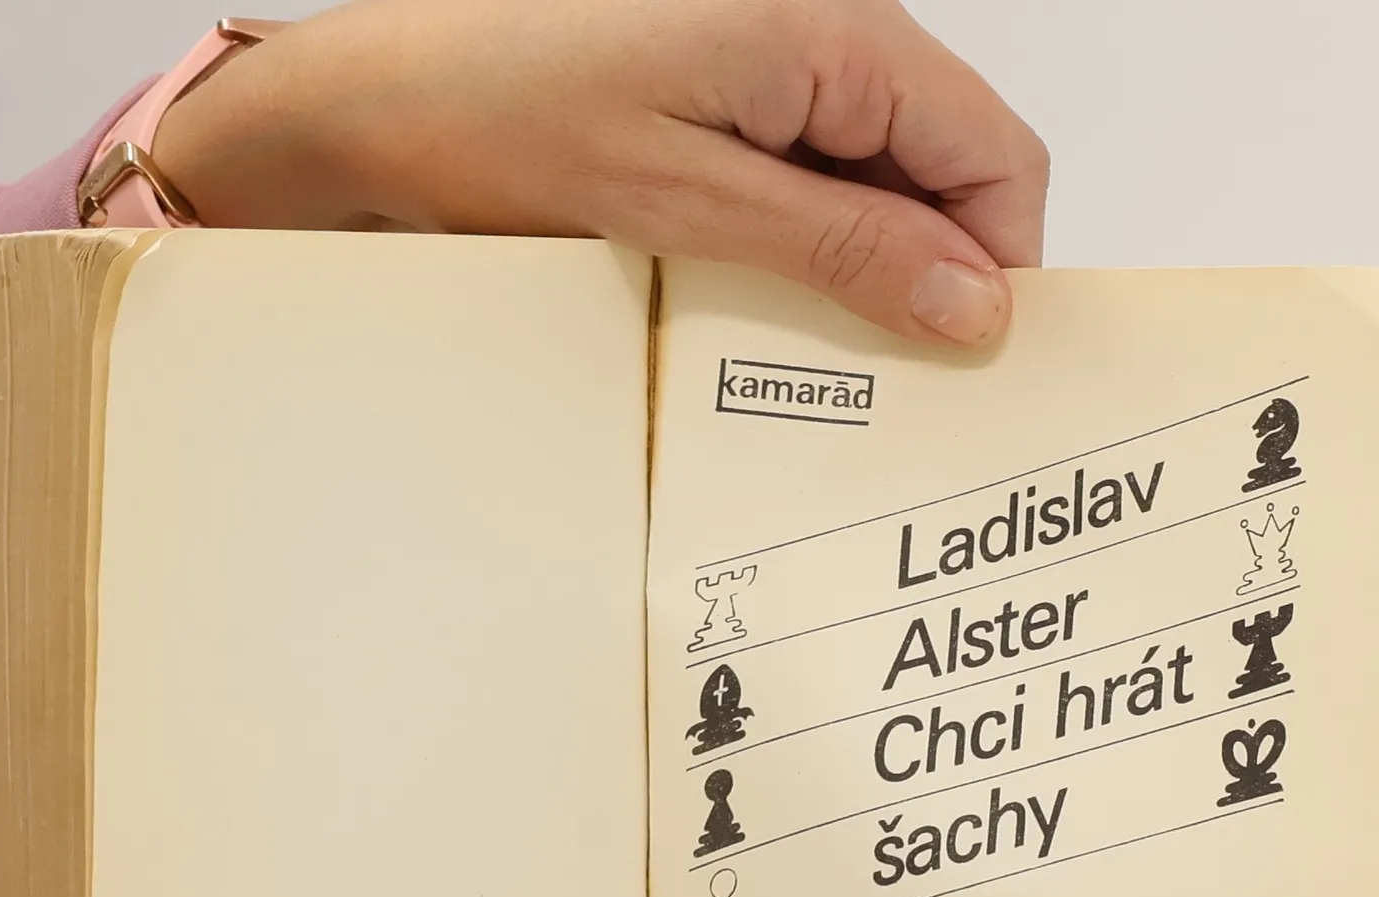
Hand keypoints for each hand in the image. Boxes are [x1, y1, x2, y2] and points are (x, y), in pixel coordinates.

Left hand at [152, 0, 1047, 345]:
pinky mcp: (733, 96)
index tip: (960, 364)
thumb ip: (845, 248)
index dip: (997, 266)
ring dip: (863, 268)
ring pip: (883, 182)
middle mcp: (823, 32)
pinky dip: (806, 245)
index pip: (994, 155)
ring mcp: (777, 64)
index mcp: (833, 34)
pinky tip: (758, 299)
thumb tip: (973, 301)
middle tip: (881, 380)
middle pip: (947, 169)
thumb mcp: (692, 204)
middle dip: (932, 275)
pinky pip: (814, 177)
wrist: (381, 97)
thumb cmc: (504, 117)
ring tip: (801, 345)